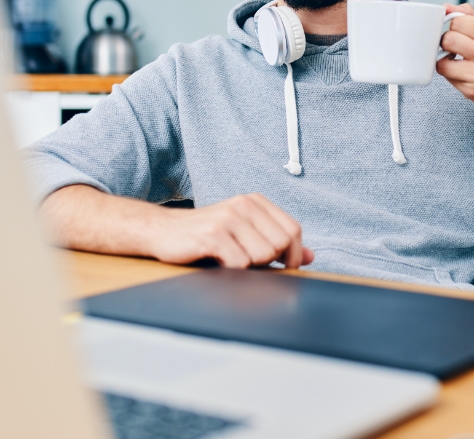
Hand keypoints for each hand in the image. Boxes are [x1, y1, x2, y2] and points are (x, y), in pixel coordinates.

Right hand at [150, 193, 314, 268]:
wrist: (163, 231)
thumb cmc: (207, 236)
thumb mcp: (245, 233)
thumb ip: (277, 242)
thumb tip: (310, 256)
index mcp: (256, 202)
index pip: (293, 230)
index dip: (295, 254)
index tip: (285, 267)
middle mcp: (244, 205)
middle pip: (280, 244)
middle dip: (269, 262)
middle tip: (247, 262)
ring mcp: (228, 218)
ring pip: (262, 255)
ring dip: (248, 267)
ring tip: (230, 259)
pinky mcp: (213, 235)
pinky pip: (240, 263)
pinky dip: (232, 271)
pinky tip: (218, 262)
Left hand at [436, 4, 473, 114]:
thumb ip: (470, 19)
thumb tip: (447, 8)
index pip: (458, 21)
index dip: (453, 26)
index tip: (456, 32)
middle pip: (448, 39)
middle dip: (446, 42)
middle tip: (454, 47)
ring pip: (442, 60)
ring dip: (444, 60)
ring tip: (455, 60)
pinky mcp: (472, 91)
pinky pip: (447, 77)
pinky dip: (450, 74)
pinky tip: (461, 73)